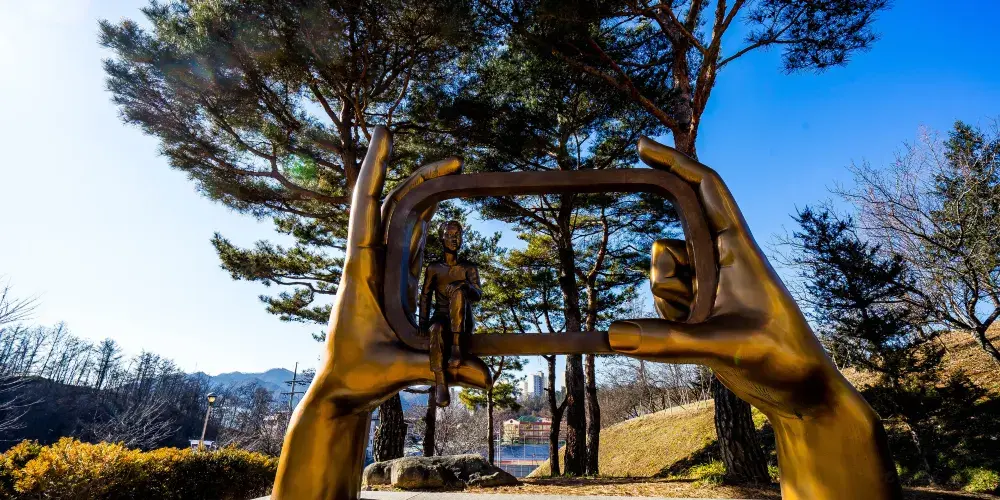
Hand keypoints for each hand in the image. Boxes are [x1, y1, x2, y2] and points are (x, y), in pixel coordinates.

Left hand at [272, 127, 490, 499]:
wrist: (342, 389)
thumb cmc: (358, 376)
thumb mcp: (398, 370)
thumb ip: (441, 369)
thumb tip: (484, 375)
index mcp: (361, 271)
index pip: (365, 209)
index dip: (374, 168)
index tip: (386, 132)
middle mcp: (370, 262)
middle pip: (391, 204)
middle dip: (419, 175)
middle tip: (458, 158)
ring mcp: (382, 270)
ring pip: (400, 218)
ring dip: (424, 192)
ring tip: (455, 171)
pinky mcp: (393, 282)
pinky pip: (408, 240)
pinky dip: (425, 218)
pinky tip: (441, 206)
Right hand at [608, 137, 899, 499]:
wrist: (801, 394)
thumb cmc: (781, 358)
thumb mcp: (724, 347)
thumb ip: (666, 341)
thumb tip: (612, 334)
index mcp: (740, 249)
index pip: (706, 190)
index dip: (676, 162)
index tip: (641, 145)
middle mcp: (724, 261)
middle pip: (672, 242)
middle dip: (667, 274)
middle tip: (692, 307)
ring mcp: (713, 287)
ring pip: (665, 276)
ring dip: (669, 304)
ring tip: (704, 333)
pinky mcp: (705, 311)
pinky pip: (667, 303)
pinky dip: (668, 321)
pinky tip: (696, 342)